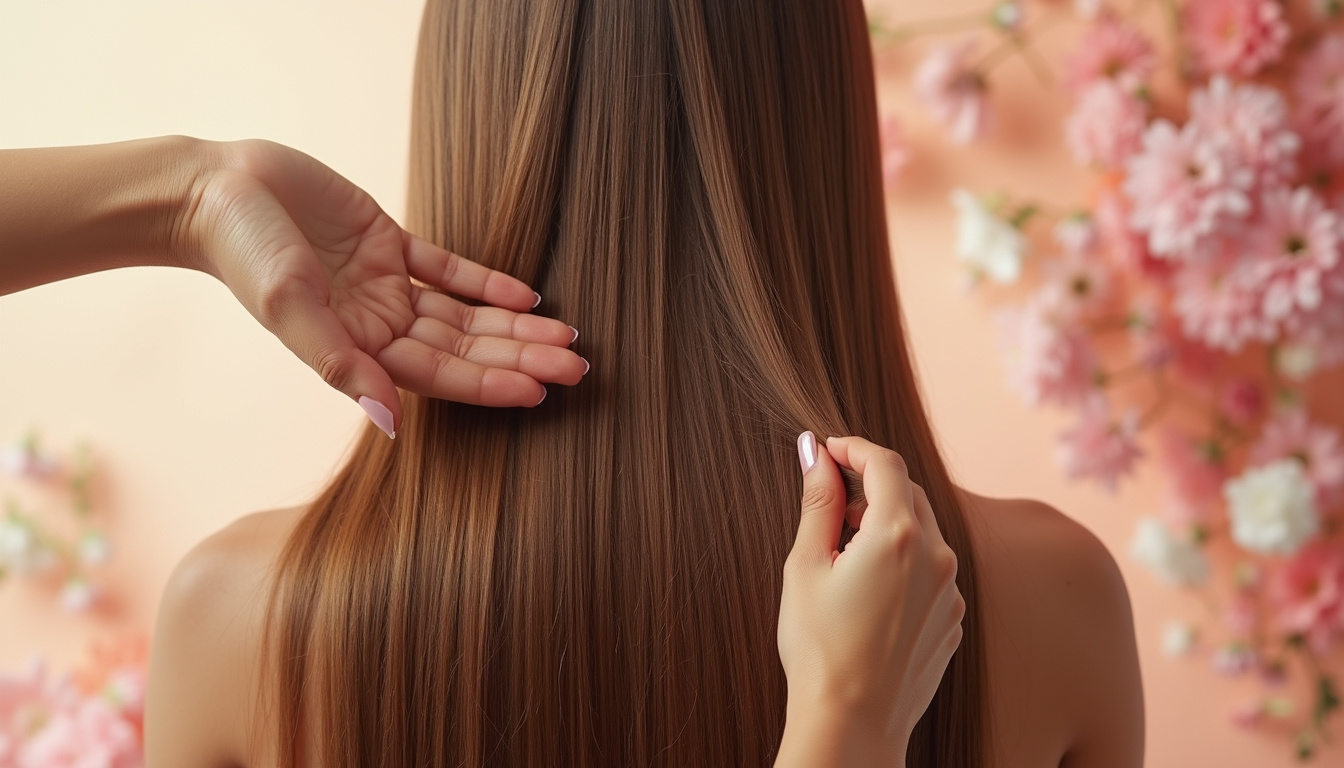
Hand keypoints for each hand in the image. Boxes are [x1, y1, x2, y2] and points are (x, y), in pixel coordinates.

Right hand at [175, 139, 585, 436]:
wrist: (214, 190)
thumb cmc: (244, 252)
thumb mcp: (291, 308)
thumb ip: (340, 364)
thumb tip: (390, 423)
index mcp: (357, 348)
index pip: (439, 374)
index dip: (491, 382)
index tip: (542, 390)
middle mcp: (377, 323)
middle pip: (464, 349)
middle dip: (520, 358)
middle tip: (580, 367)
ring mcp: (385, 284)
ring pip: (464, 315)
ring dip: (514, 326)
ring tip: (567, 336)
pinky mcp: (387, 242)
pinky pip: (447, 269)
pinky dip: (485, 282)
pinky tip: (527, 297)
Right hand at [775, 433, 964, 766]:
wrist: (851, 723)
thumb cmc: (818, 647)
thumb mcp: (805, 566)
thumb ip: (818, 502)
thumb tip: (815, 453)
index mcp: (898, 535)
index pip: (885, 463)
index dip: (853, 448)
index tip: (828, 450)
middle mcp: (937, 556)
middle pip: (909, 493)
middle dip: (871, 485)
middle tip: (831, 498)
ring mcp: (951, 590)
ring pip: (924, 532)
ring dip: (888, 525)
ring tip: (845, 552)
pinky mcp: (952, 619)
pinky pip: (932, 571)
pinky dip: (904, 562)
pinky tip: (868, 590)